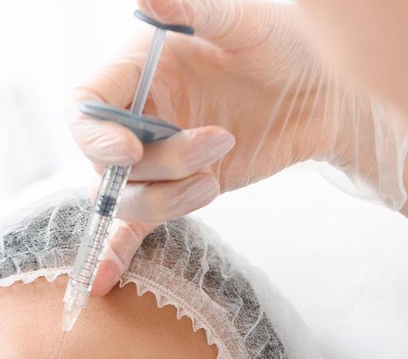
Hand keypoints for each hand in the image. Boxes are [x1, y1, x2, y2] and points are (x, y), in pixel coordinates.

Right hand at [68, 0, 407, 293]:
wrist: (322, 96)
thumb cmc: (284, 46)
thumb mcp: (243, 20)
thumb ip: (195, 7)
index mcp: (139, 69)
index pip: (86, 105)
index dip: (95, 135)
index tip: (131, 151)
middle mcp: (139, 117)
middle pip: (108, 161)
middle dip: (160, 165)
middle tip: (219, 143)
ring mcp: (157, 160)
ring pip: (130, 198)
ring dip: (169, 199)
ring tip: (217, 177)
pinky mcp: (176, 193)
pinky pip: (136, 230)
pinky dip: (118, 254)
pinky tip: (101, 283)